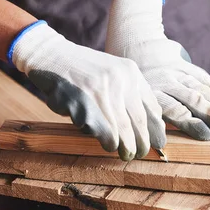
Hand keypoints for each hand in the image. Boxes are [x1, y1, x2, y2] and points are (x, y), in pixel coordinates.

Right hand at [9, 21, 165, 160]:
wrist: (50, 55)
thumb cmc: (83, 70)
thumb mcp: (113, 73)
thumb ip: (129, 93)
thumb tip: (149, 125)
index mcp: (130, 72)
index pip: (151, 106)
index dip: (156, 128)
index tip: (159, 143)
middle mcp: (119, 79)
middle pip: (138, 121)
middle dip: (142, 142)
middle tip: (141, 153)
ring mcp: (101, 90)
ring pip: (122, 129)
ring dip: (126, 146)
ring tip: (126, 154)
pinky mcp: (82, 102)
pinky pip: (102, 130)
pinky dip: (107, 141)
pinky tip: (108, 144)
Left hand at [105, 0, 209, 140]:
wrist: (134, 43)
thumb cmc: (130, 86)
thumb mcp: (131, 99)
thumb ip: (146, 118)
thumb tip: (159, 146)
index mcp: (149, 93)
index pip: (175, 111)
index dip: (193, 124)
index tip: (208, 137)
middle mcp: (165, 81)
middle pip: (194, 100)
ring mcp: (177, 71)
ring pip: (203, 90)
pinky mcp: (187, 64)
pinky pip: (205, 80)